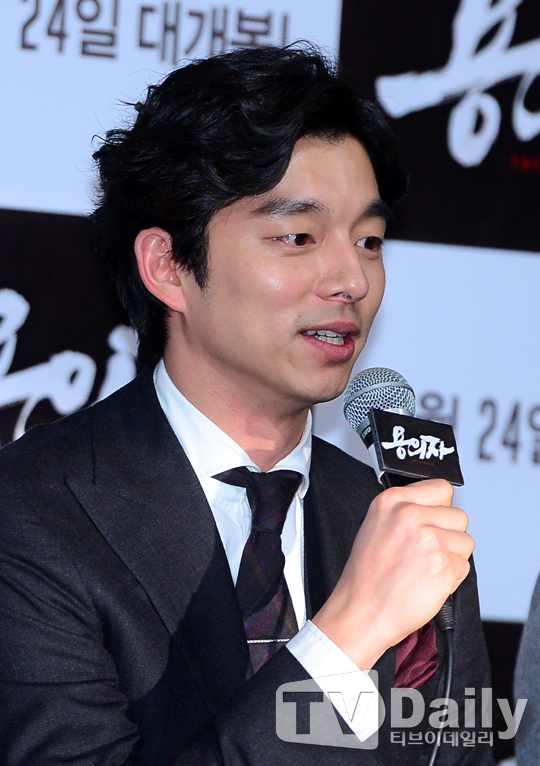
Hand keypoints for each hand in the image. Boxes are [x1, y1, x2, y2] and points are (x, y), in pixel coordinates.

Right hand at [312, 479, 473, 669]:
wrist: (362, 611)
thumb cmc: (367, 576)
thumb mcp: (375, 525)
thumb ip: (405, 510)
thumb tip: (435, 507)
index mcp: (392, 501)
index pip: (441, 488)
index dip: (440, 509)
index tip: (433, 521)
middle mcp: (411, 515)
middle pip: (458, 516)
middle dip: (448, 535)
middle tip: (425, 552)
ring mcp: (429, 539)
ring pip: (465, 542)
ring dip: (452, 557)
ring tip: (425, 568)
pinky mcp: (444, 564)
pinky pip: (464, 566)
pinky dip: (452, 578)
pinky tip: (428, 581)